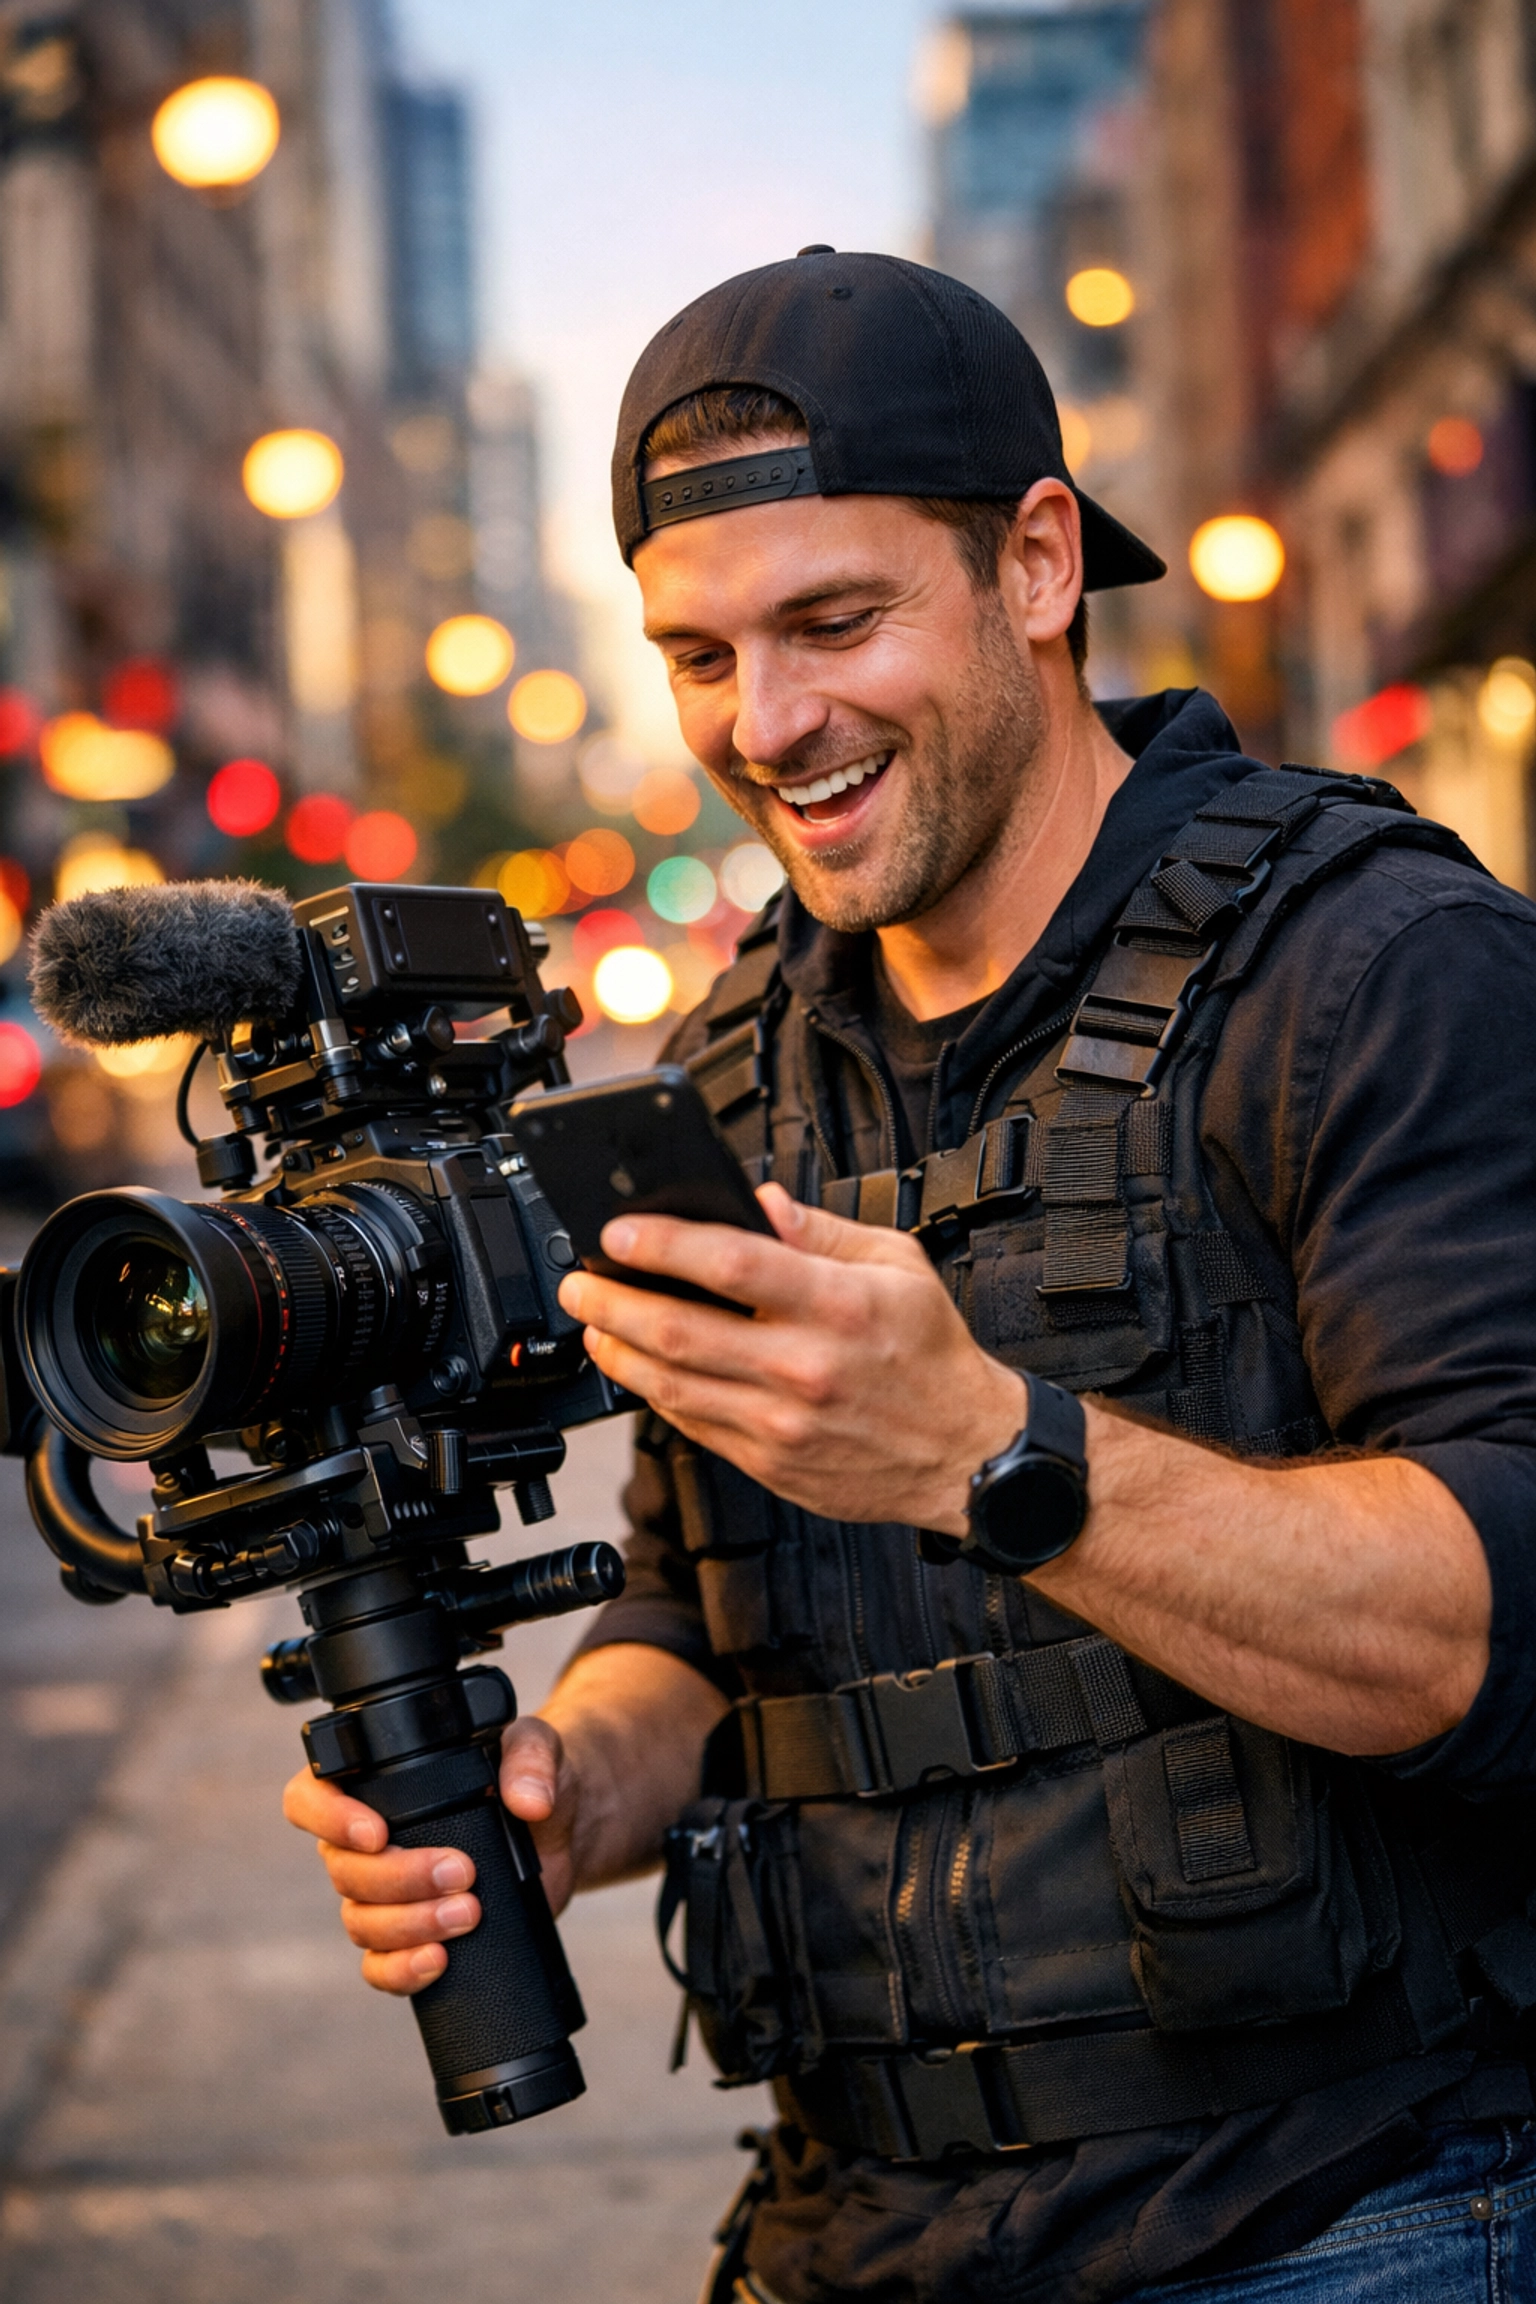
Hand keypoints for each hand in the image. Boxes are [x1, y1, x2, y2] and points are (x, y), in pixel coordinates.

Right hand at [281, 1714, 576, 1996]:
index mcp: (373, 1785)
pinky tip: (440, 1960)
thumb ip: (532, 1761)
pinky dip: (404, 1970)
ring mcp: (384, 1896)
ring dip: (411, 1924)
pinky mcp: (412, 1937)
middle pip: (344, 1871)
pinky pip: (381, 1967)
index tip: (377, 1833)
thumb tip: (530, 1801)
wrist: (563, 1832)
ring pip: (362, 1922)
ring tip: (469, 1914)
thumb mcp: (538, 1750)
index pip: (311, 1798)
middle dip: (400, 1878)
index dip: (327, 1818)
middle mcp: (364, 1843)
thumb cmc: (533, 1777)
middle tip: (461, 1872)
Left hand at [557, 1183, 1025, 1534]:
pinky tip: (639, 1366)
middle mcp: (805, 1367)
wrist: (966, 1453)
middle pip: (682, 1332)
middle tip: (581, 1282)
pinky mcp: (771, 1464)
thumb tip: (756, 1203)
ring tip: (594, 1323)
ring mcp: (783, 1423)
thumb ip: (819, 1232)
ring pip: (673, 1386)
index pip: (732, 1265)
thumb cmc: (932, 1354)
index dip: (664, 1244)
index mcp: (838, 1305)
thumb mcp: (897, 1265)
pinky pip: (694, 1425)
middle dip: (613, 1302)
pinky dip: (656, 1393)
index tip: (618, 1232)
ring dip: (620, 1351)